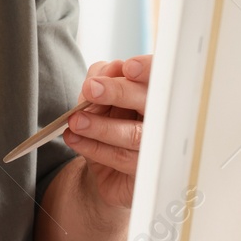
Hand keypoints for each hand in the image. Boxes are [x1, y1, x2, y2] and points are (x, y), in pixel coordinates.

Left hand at [62, 55, 149, 211]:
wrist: (111, 173)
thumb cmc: (110, 126)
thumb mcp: (101, 100)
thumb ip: (103, 80)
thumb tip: (108, 68)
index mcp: (157, 93)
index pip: (160, 77)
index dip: (148, 69)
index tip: (127, 67)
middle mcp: (165, 119)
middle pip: (150, 103)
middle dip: (119, 93)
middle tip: (90, 89)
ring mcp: (159, 148)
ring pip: (134, 134)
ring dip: (100, 126)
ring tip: (76, 120)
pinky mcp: (146, 171)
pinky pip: (121, 158)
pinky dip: (94, 147)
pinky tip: (74, 139)